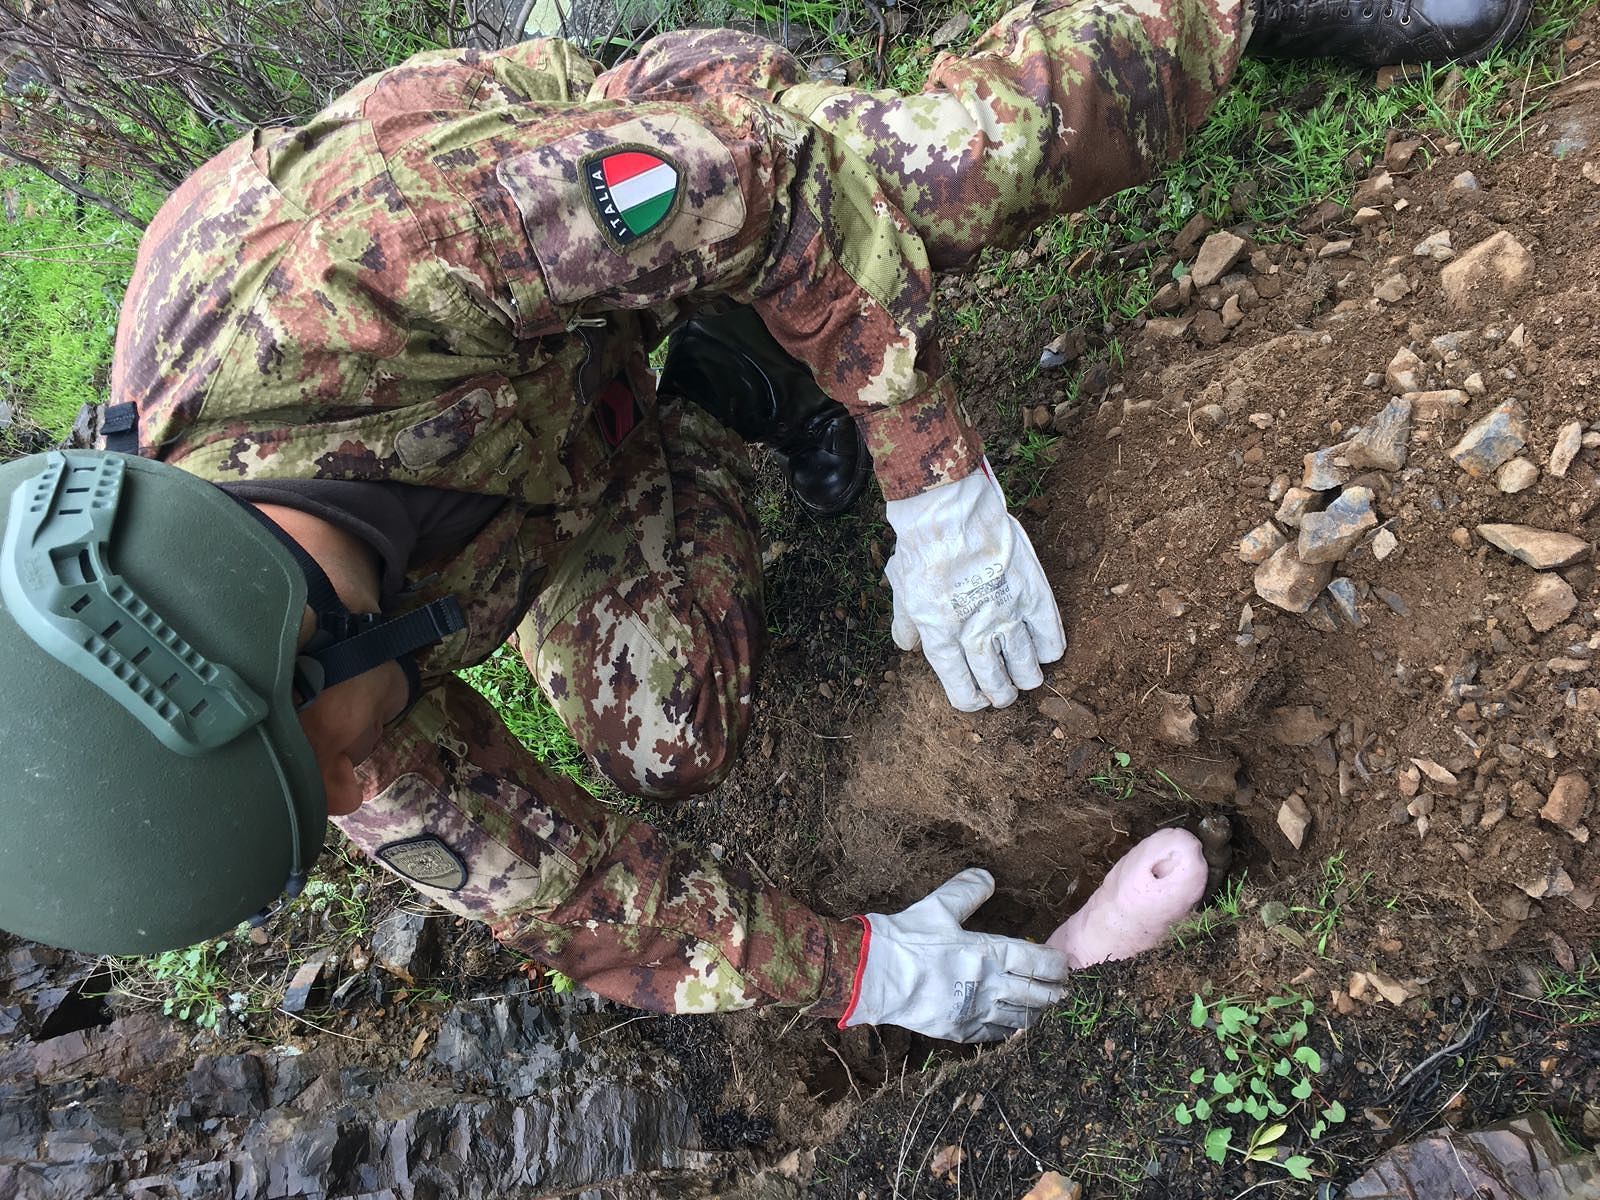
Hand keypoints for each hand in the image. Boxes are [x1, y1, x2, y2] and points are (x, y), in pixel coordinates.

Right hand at [839, 868, 1070, 1042]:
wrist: (874, 975)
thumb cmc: (906, 938)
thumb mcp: (938, 907)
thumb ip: (967, 890)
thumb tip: (987, 875)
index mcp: (989, 951)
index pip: (1037, 961)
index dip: (1056, 965)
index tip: (1066, 967)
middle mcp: (990, 984)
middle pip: (1037, 994)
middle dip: (1056, 993)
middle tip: (1067, 993)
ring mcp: (976, 1011)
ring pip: (1021, 1018)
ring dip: (1039, 1015)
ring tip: (1048, 1012)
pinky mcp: (960, 1030)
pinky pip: (996, 1034)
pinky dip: (1011, 1032)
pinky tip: (1016, 1029)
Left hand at [883, 461, 1064, 710]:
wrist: (950, 515)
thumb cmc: (922, 551)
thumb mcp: (902, 591)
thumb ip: (906, 624)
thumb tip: (908, 645)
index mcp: (941, 639)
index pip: (963, 689)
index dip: (972, 700)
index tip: (977, 699)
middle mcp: (975, 635)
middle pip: (997, 685)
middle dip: (1001, 695)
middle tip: (1004, 692)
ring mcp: (1007, 616)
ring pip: (1027, 668)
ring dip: (1026, 678)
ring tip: (1025, 676)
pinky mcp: (1032, 596)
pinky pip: (1050, 638)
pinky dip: (1050, 650)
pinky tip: (1044, 651)